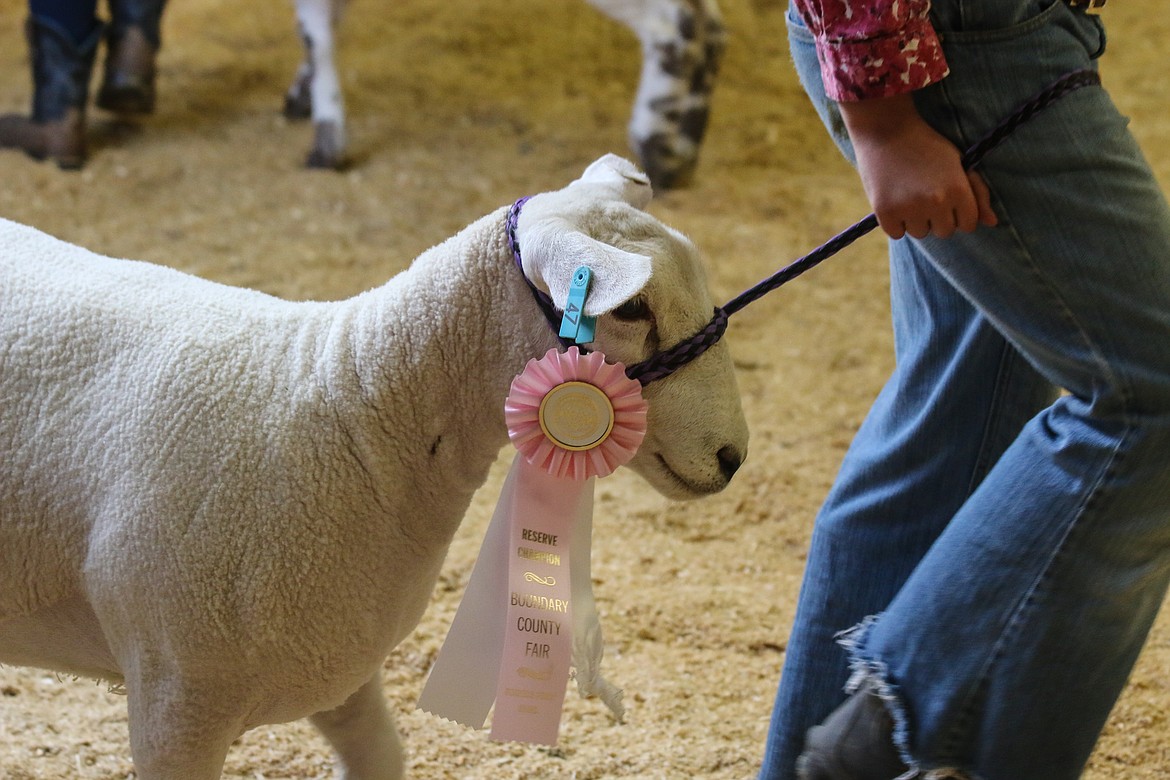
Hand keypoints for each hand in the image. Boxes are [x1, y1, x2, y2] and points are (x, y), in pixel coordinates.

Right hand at [839, 93, 997, 239]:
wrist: (886, 130)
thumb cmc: (927, 146)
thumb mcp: (958, 163)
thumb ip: (978, 193)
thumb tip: (993, 223)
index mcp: (958, 189)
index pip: (968, 225)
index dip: (959, 213)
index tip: (947, 199)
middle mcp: (936, 202)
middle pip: (944, 232)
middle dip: (937, 217)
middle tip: (925, 194)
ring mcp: (909, 208)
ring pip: (920, 233)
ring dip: (915, 220)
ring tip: (907, 195)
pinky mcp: (885, 212)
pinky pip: (896, 234)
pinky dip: (895, 223)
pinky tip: (893, 201)